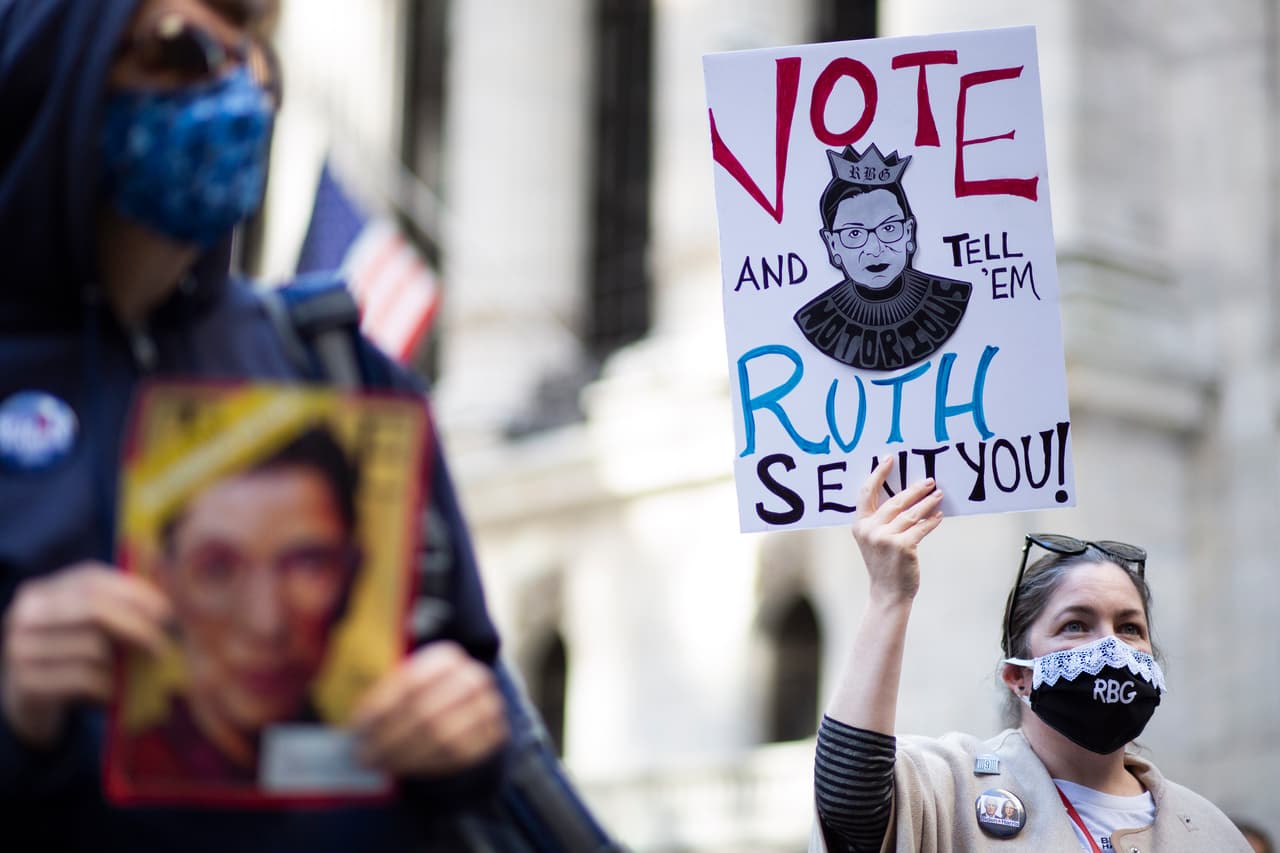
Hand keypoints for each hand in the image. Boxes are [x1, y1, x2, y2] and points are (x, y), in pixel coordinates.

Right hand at [2, 563, 171, 746]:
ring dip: (119, 667)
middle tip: (163, 647)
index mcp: (41, 591)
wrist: (24, 706)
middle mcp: (25, 615)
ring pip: (93, 648)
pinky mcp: (26, 683)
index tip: (166, 612)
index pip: (92, 579)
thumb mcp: (86, 630)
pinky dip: (107, 689)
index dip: (134, 592)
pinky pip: (85, 679)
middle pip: (94, 609)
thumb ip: (116, 612)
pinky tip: (107, 695)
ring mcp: (20, 649)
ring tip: (119, 677)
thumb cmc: (67, 660)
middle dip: (137, 627)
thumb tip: (167, 610)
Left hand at [353, 640, 506, 776]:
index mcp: (447, 656)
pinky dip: (428, 765)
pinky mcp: (495, 734)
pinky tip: (405, 768)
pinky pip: (459, 756)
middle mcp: (474, 677)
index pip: (410, 683)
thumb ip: (379, 688)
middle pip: (425, 712)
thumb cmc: (419, 696)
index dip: (381, 707)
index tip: (356, 727)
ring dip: (406, 755)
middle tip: (362, 755)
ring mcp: (490, 706)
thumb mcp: (402, 682)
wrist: (463, 710)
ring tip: (379, 763)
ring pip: (442, 737)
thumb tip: (346, 702)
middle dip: (389, 738)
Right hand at [852, 456, 943, 605]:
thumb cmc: (883, 565)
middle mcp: (870, 530)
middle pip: (894, 501)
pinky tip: (939, 516)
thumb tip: (905, 497)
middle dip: (914, 489)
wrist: (888, 593)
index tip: (889, 459)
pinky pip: (921, 528)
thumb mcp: (874, 540)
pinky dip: (932, 521)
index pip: (867, 492)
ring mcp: (886, 538)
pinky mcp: (903, 546)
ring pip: (911, 513)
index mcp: (860, 525)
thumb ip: (881, 521)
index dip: (878, 474)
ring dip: (927, 503)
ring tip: (938, 494)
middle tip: (929, 481)